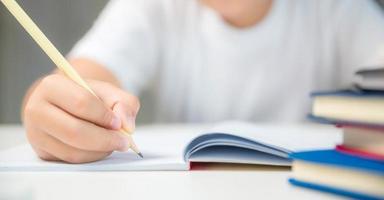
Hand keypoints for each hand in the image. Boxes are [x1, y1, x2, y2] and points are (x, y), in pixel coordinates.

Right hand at [23, 74, 139, 162]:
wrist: (71, 105)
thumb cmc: (91, 97)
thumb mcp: (111, 93)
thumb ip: (125, 104)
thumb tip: (127, 126)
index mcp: (52, 86)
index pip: (81, 102)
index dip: (104, 116)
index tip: (119, 123)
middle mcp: (37, 109)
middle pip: (74, 131)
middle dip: (105, 139)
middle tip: (124, 141)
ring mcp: (36, 133)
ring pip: (73, 151)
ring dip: (100, 151)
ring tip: (113, 142)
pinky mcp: (42, 152)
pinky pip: (71, 161)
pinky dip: (91, 157)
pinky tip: (100, 148)